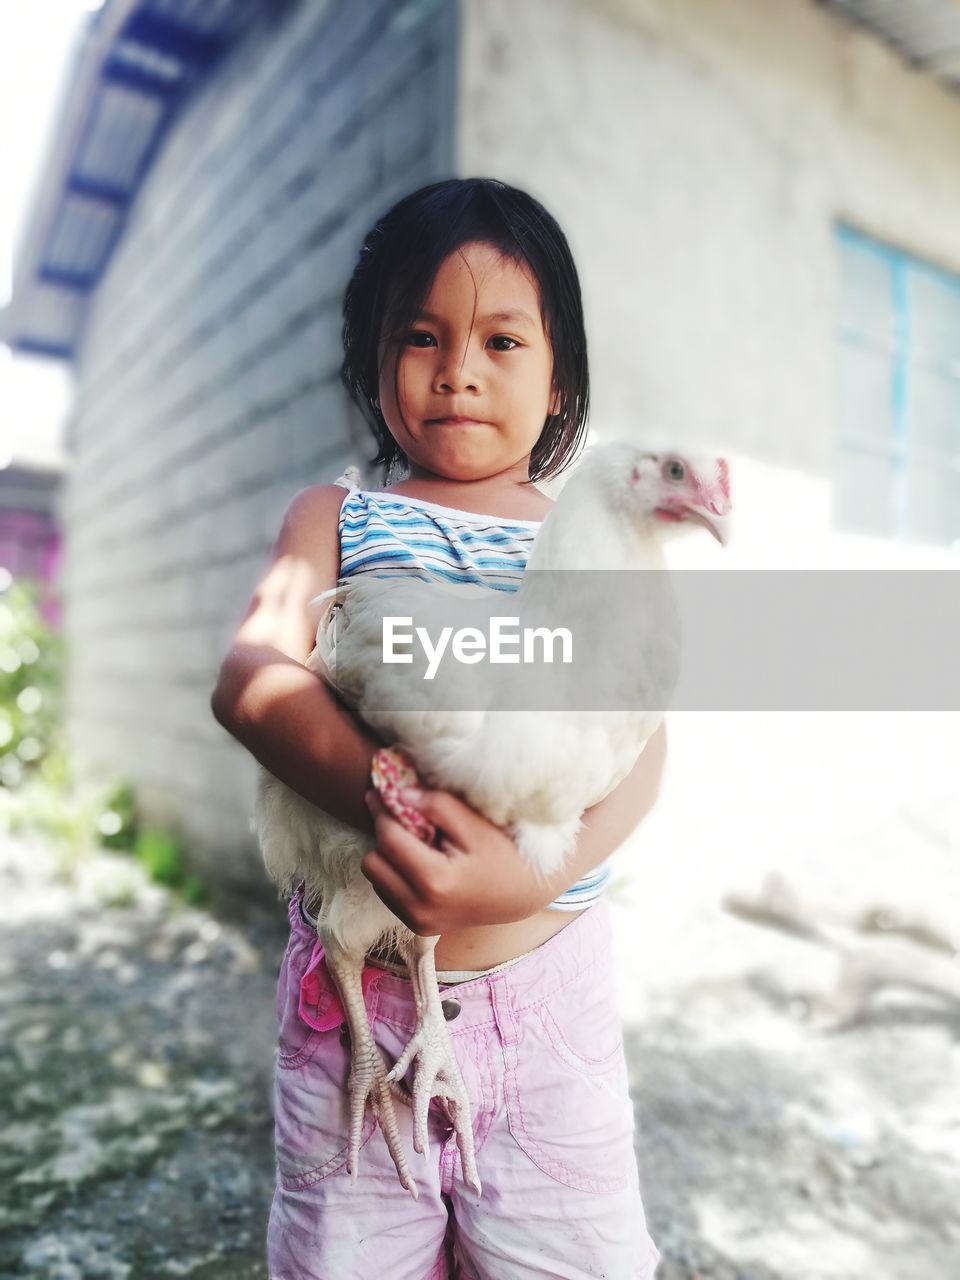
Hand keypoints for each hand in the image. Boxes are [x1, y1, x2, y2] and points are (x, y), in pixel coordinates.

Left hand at [361, 787, 544, 934]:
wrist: (522, 896)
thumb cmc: (503, 855)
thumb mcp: (476, 826)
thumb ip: (438, 806)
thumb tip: (400, 794)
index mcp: (435, 882)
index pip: (389, 839)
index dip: (382, 811)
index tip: (380, 791)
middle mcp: (420, 908)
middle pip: (373, 863)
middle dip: (385, 838)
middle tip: (405, 821)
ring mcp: (418, 922)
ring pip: (376, 880)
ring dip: (388, 857)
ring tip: (417, 844)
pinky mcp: (418, 927)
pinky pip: (388, 894)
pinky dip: (396, 875)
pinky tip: (420, 864)